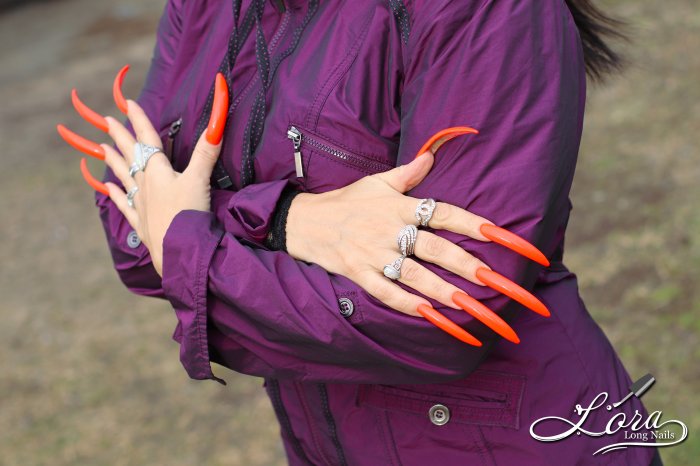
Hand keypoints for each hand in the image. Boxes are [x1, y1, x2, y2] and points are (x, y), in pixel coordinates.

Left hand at [57, 67, 228, 276]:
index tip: (129, 103)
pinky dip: (116, 194)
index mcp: (158, 171)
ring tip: (102, 148)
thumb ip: (207, 150)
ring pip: (124, 176)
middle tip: (107, 120)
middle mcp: (145, 184)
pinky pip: (124, 205)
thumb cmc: (188, 214)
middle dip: (121, 136)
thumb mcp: (200, 179)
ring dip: (114, 160)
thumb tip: (217, 121)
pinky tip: (107, 188)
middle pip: (131, 154)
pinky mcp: (141, 224)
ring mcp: (140, 204)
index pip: (147, 139)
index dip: (140, 120)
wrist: (177, 251)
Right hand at [286, 129, 550, 344]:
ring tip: (477, 309)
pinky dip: (409, 306)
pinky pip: (387, 293)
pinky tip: (433, 319)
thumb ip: (408, 173)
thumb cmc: (345, 201)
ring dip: (447, 293)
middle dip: (471, 266)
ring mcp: (373, 254)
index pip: (446, 213)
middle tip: (502, 283)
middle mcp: (390, 229)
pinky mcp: (358, 274)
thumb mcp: (376, 182)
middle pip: (437, 249)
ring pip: (417, 276)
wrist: (301, 221)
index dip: (477, 225)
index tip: (508, 238)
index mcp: (399, 205)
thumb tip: (432, 157)